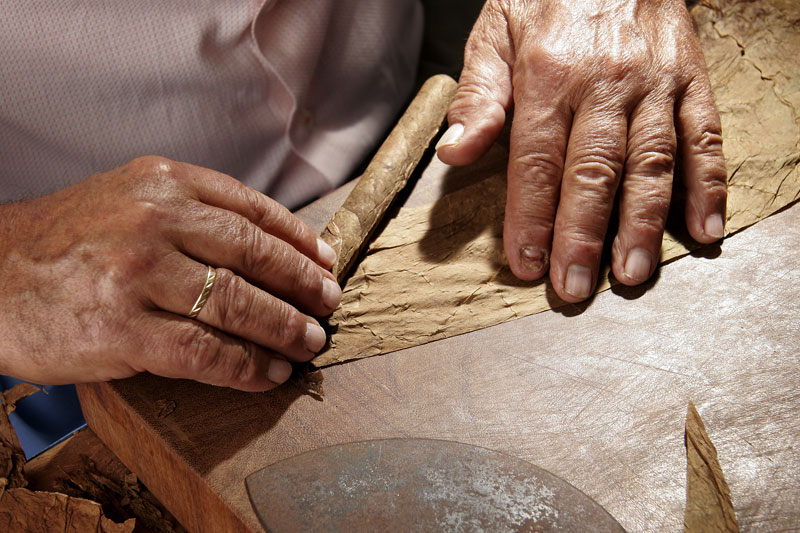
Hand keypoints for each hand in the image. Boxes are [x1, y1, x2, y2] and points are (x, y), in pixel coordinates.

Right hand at [0, 157, 340, 390]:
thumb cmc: (66, 239)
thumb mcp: (128, 198)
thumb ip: (193, 211)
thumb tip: (268, 245)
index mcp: (163, 182)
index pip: (252, 211)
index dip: (299, 241)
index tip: (325, 262)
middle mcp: (155, 220)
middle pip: (255, 256)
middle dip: (303, 286)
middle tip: (328, 306)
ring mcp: (138, 275)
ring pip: (238, 305)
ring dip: (284, 330)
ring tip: (308, 343)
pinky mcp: (121, 329)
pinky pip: (204, 352)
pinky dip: (244, 367)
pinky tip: (265, 374)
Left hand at [436, 0, 726, 301]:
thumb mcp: (494, 32)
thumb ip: (477, 95)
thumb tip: (455, 152)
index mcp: (548, 75)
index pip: (536, 162)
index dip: (531, 217)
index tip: (526, 264)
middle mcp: (604, 83)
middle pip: (593, 171)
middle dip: (582, 235)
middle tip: (574, 285)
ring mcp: (654, 83)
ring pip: (651, 162)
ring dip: (642, 223)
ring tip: (632, 274)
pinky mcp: (691, 80)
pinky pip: (704, 136)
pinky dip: (708, 185)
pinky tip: (704, 231)